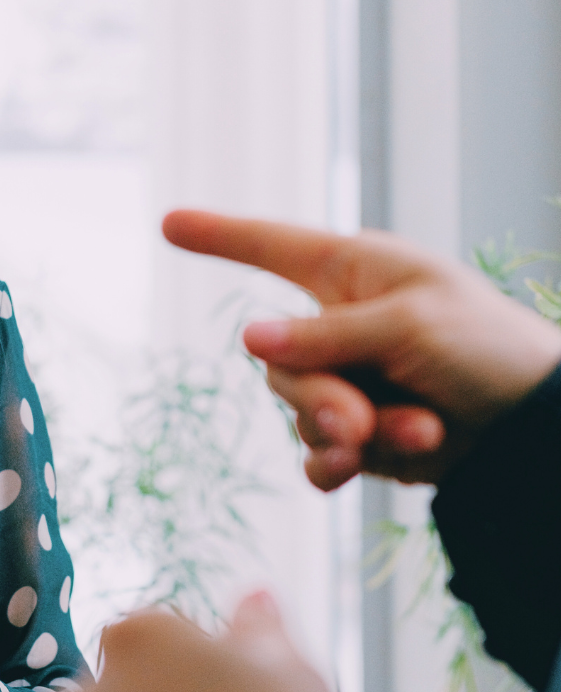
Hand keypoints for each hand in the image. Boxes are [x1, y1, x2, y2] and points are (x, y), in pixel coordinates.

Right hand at [163, 210, 560, 487]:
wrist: (533, 429)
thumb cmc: (489, 349)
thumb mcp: (409, 325)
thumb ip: (325, 336)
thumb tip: (247, 339)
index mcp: (353, 273)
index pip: (271, 248)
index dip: (219, 236)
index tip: (168, 223)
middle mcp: (338, 325)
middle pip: (277, 362)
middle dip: (318, 397)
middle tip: (359, 422)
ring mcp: (345, 380)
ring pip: (296, 412)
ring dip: (348, 434)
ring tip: (418, 433)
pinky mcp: (355, 434)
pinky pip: (312, 453)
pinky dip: (335, 465)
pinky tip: (358, 469)